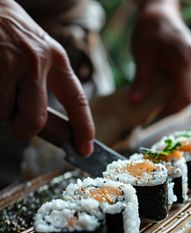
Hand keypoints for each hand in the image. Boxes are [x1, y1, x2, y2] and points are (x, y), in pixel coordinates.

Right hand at [0, 0, 93, 155]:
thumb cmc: (3, 28)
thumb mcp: (32, 49)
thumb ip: (42, 82)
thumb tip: (43, 124)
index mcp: (55, 57)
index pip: (77, 101)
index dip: (84, 128)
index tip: (85, 149)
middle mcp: (38, 61)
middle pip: (35, 122)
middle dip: (22, 129)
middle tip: (15, 122)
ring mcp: (13, 64)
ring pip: (6, 114)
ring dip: (0, 106)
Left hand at [131, 0, 190, 115]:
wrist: (160, 11)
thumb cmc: (150, 28)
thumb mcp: (142, 53)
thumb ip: (141, 78)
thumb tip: (136, 102)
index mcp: (185, 58)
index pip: (183, 95)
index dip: (169, 111)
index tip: (153, 117)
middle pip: (189, 97)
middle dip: (172, 110)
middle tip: (153, 117)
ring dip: (175, 103)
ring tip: (156, 109)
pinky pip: (189, 85)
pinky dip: (177, 94)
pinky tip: (162, 97)